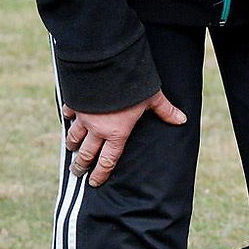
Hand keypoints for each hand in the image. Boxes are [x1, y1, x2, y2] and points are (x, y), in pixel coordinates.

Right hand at [63, 90, 185, 186]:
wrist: (105, 65)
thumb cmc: (132, 85)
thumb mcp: (152, 98)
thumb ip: (166, 111)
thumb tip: (182, 120)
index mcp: (117, 134)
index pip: (108, 161)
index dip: (101, 174)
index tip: (95, 183)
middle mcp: (98, 129)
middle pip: (87, 152)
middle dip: (81, 164)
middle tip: (77, 172)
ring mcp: (83, 116)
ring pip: (74, 135)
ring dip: (72, 144)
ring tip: (70, 149)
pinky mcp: (74, 101)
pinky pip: (68, 112)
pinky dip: (67, 117)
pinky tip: (66, 118)